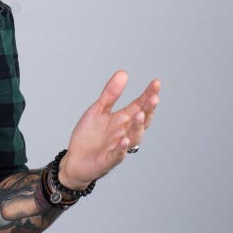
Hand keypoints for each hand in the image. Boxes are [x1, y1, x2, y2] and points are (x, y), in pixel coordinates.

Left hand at [59, 70, 160, 188]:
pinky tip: (124, 139)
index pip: (140, 105)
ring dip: (137, 126)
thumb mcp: (98, 110)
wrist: (75, 159)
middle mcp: (125, 132)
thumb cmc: (89, 136)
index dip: (148, 95)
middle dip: (149, 110)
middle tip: (154, 98)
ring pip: (134, 137)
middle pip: (142, 121)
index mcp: (123, 119)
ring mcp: (119, 146)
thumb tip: (123, 73)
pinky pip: (118, 154)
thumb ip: (111, 94)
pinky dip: (122, 148)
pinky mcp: (109, 159)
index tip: (156, 82)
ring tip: (140, 114)